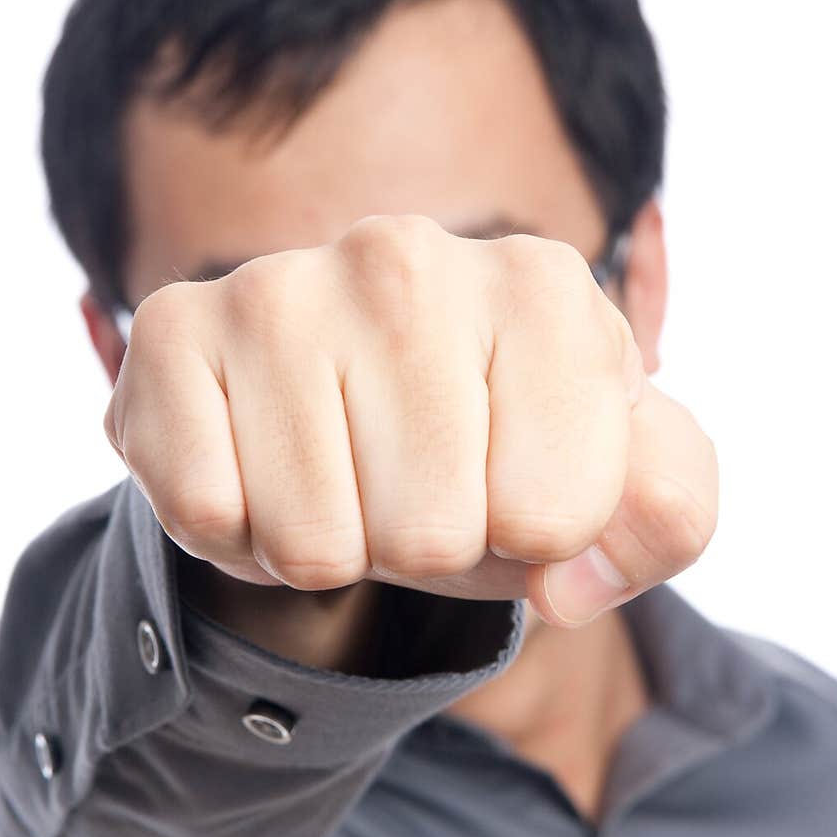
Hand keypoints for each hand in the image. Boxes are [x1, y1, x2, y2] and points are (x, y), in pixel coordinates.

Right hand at [104, 214, 717, 627]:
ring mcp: (279, 286)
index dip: (530, 538)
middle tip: (412, 486)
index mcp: (542, 283)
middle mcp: (408, 255)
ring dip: (333, 547)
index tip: (509, 480)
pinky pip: (210, 516)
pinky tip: (263, 468)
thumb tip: (568, 581)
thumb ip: (665, 514)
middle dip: (425, 549)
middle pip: (431, 537)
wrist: (357, 406)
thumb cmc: (497, 444)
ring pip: (315, 544)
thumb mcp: (619, 482)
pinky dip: (239, 535)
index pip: (554, 516)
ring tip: (342, 476)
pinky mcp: (171, 333)